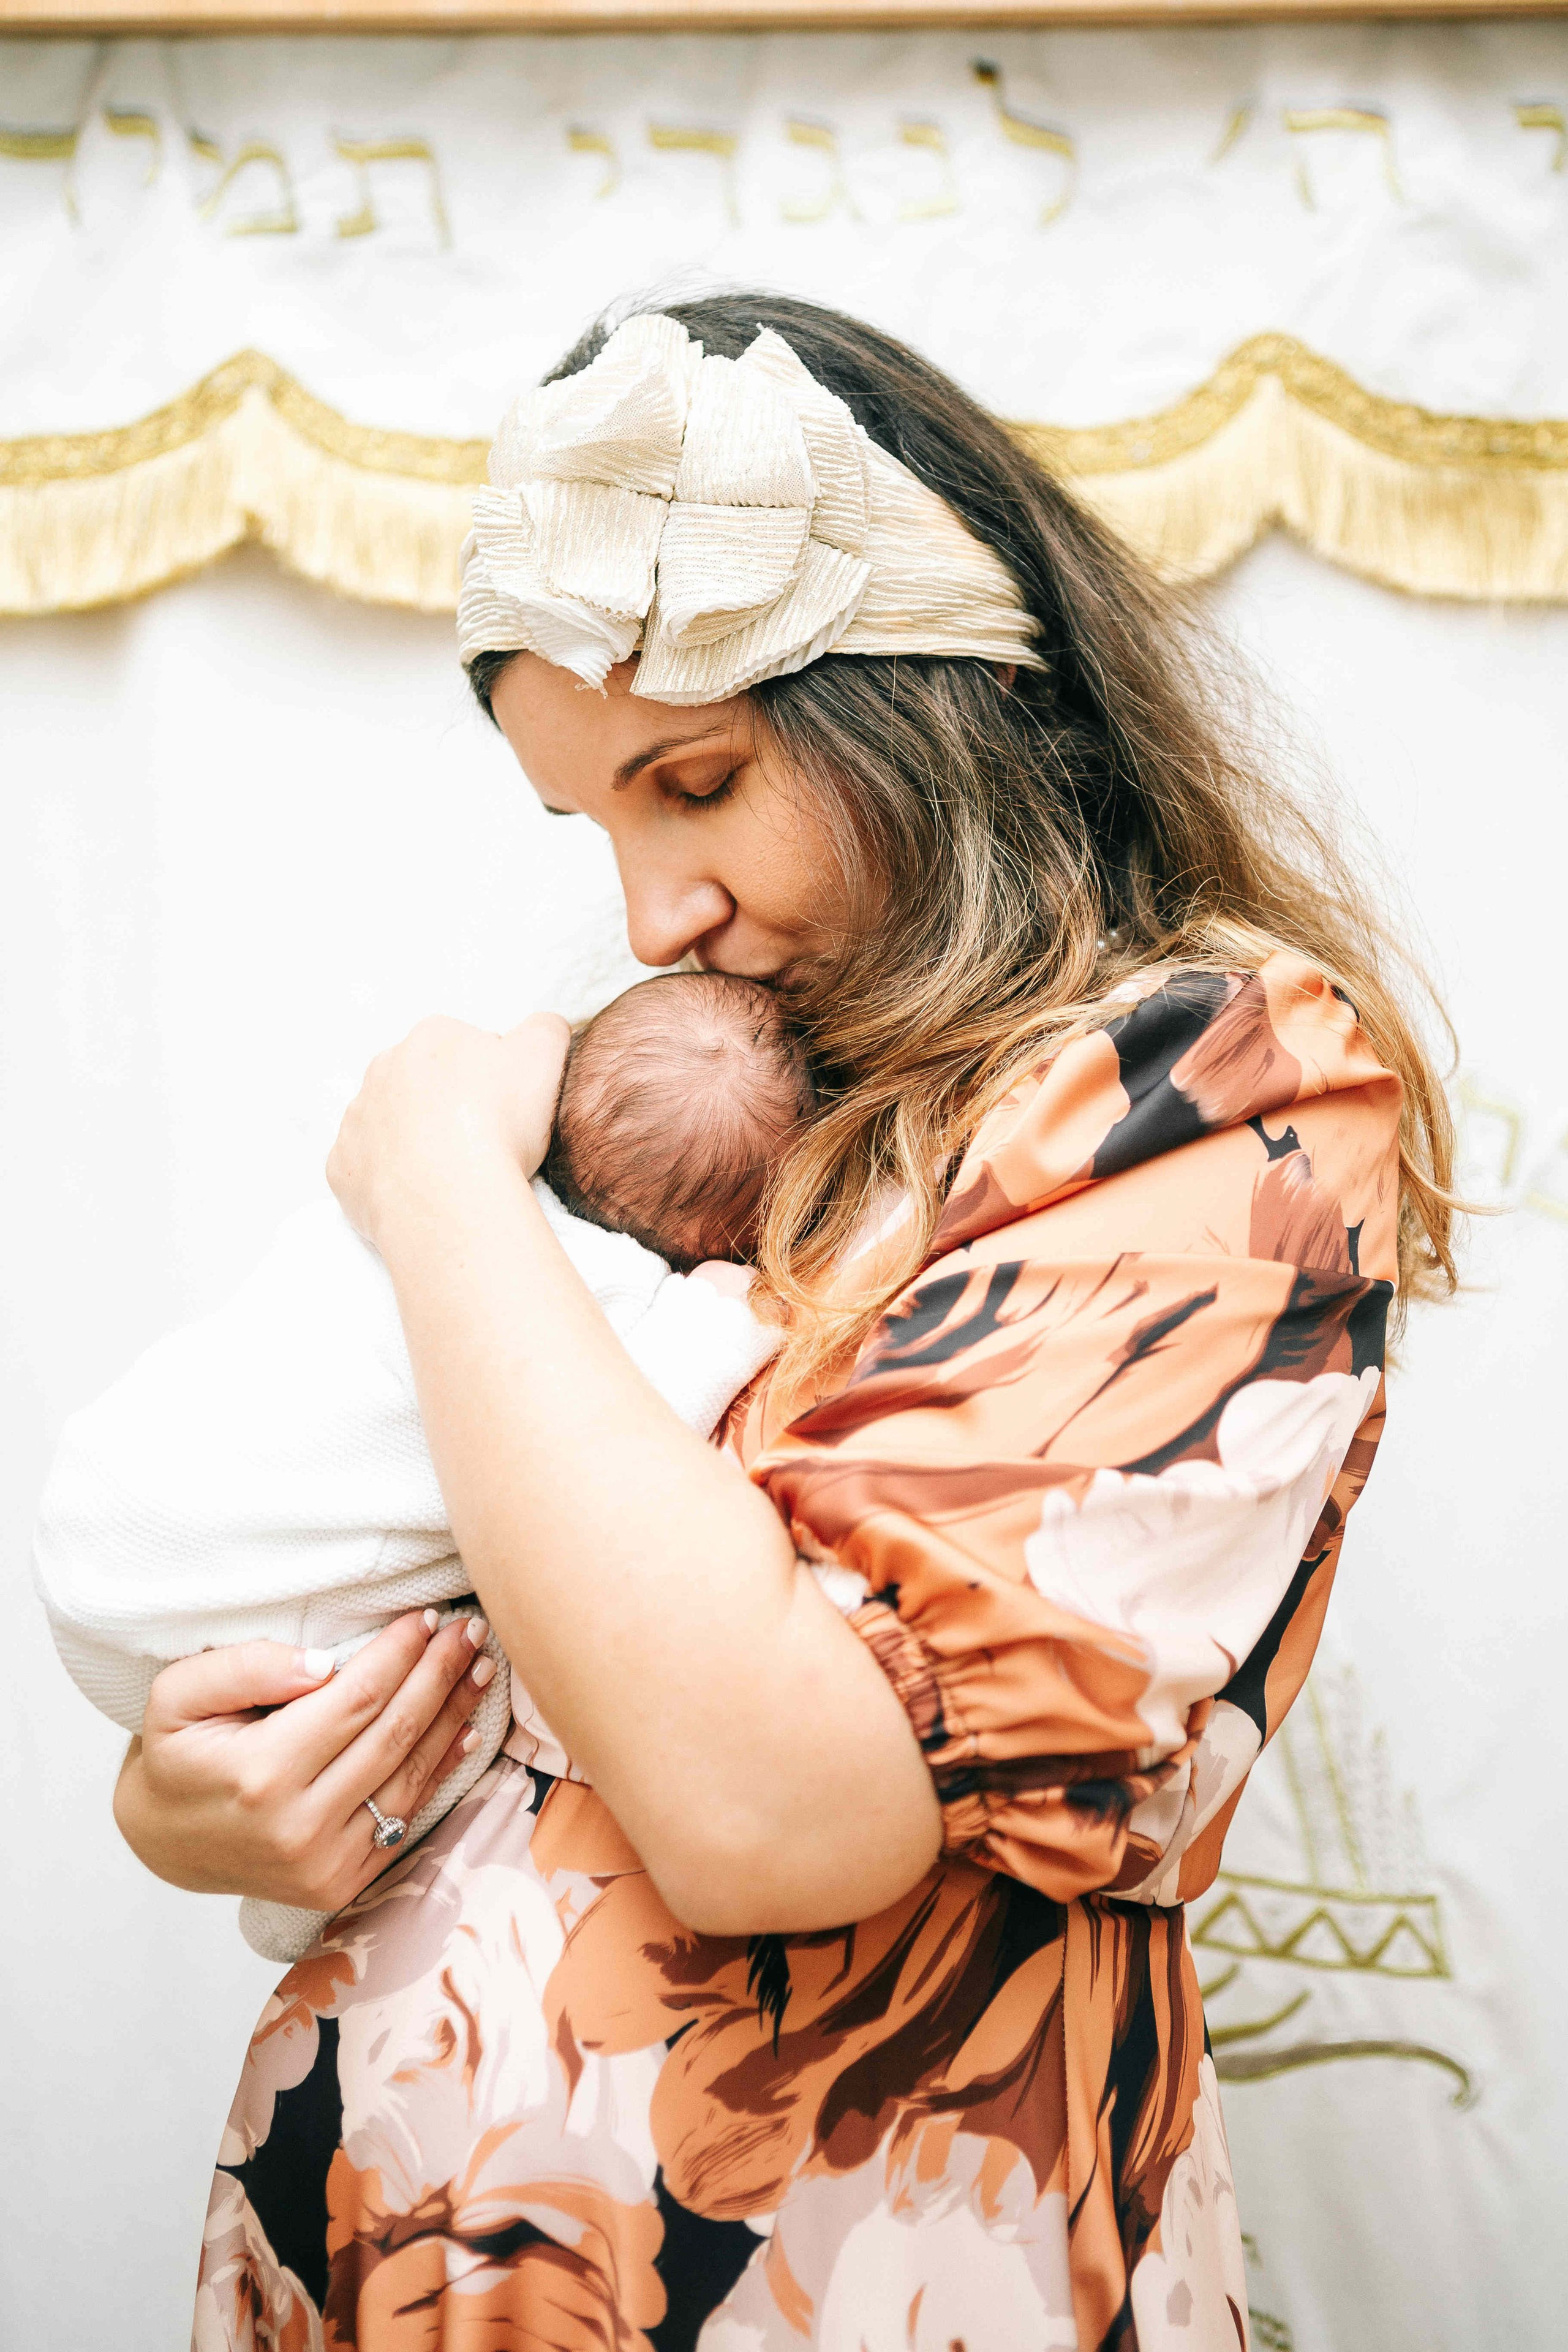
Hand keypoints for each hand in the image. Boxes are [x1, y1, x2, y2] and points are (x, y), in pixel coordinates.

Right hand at [112, 1612, 497, 1911]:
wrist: (163, 1841)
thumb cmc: (176, 1754)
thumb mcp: (177, 1695)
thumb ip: (245, 1668)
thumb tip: (324, 1662)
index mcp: (261, 1774)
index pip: (356, 1698)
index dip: (400, 1653)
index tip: (427, 1616)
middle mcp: (300, 1825)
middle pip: (394, 1733)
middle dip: (440, 1674)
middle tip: (472, 1630)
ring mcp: (325, 1863)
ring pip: (411, 1775)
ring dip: (453, 1716)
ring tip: (481, 1669)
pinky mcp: (341, 1882)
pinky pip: (405, 1816)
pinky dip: (441, 1769)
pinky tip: (466, 1729)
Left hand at [328, 1012, 570, 1249]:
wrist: (451, 1198)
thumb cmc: (500, 1123)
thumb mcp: (546, 1056)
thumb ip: (545, 1030)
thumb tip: (541, 1027)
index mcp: (432, 1036)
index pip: (469, 1048)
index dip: (495, 1078)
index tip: (508, 1108)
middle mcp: (384, 1067)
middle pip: (425, 1082)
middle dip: (449, 1104)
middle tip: (483, 1140)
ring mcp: (358, 1116)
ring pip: (391, 1121)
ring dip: (416, 1138)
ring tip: (453, 1169)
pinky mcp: (343, 1164)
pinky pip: (367, 1165)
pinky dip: (390, 1177)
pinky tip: (421, 1192)